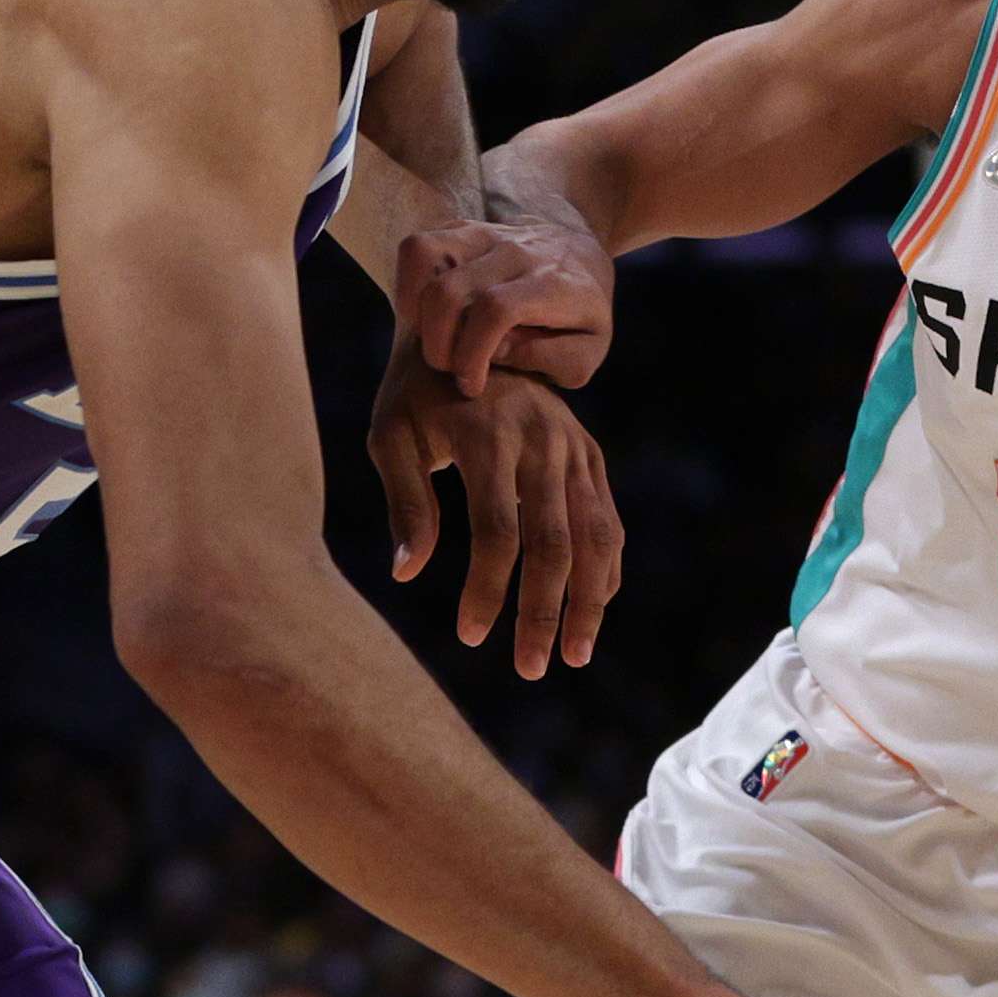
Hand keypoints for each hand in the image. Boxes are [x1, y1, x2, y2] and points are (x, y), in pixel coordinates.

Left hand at [366, 343, 621, 678]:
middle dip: (544, 613)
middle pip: (554, 544)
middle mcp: (543, 440)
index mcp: (489, 434)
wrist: (468, 327)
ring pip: (595, 537)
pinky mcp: (589, 453)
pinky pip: (607, 520)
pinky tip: (591, 611)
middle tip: (531, 669)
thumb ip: (405, 503)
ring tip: (573, 656)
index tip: (471, 636)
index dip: (488, 591)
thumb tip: (407, 574)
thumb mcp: (390, 434)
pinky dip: (604, 569)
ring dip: (588, 603)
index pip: (498, 532)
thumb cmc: (413, 391)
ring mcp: (574, 446)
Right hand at [393, 215, 613, 392]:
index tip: (472, 383)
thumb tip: (498, 350)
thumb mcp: (587, 352)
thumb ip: (549, 358)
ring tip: (432, 335)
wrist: (583, 255)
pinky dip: (410, 285)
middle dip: (437, 344)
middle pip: (449, 290)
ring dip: (415, 308)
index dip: (472, 355)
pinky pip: (417, 247)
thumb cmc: (582, 315)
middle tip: (451, 367)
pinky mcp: (463, 228)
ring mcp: (487, 233)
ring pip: (422, 254)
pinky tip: (429, 313)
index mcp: (553, 285)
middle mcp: (517, 252)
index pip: (495, 311)